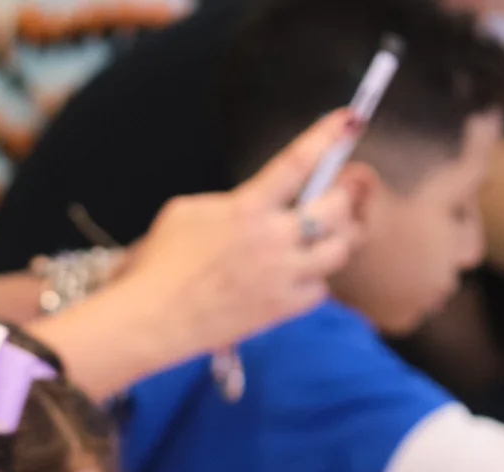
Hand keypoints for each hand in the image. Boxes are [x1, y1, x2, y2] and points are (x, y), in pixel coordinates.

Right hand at [112, 110, 357, 367]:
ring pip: (338, 250)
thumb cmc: (161, 265)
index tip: (349, 120)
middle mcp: (272, 238)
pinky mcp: (283, 308)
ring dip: (331, 242)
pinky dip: (313, 282)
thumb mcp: (185, 213)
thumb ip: (227, 203)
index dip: (326, 137)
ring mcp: (282, 275)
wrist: (154, 319)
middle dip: (338, 200)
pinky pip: (320, 289)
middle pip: (335, 208)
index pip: (296, 164)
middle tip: (328, 203)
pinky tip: (294, 278)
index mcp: (247, 208)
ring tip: (314, 244)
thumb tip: (247, 203)